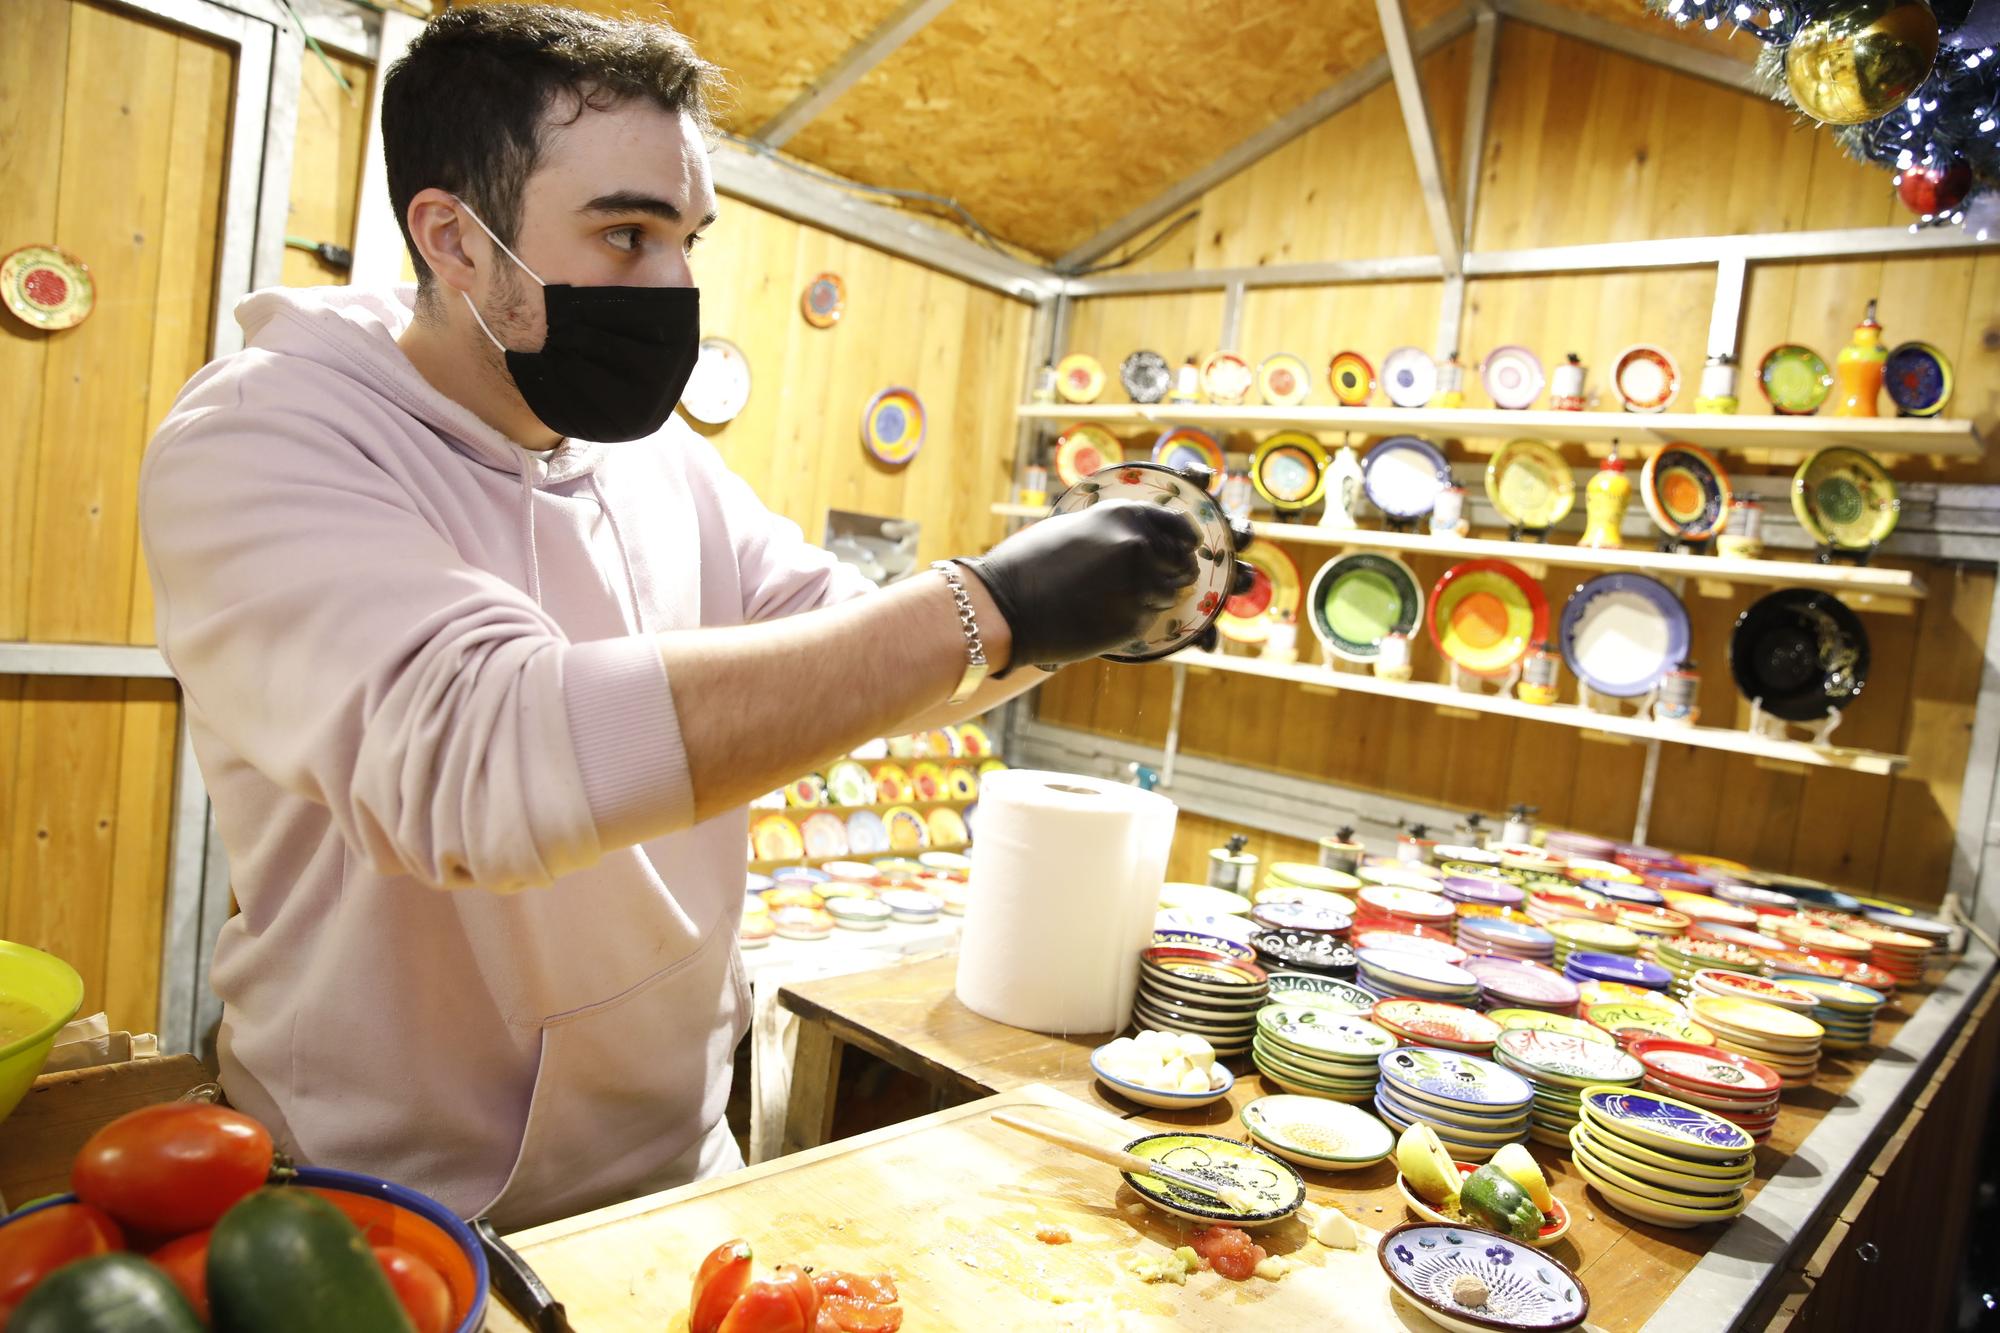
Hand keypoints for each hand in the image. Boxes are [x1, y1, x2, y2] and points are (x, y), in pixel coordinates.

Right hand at [958, 501, 1199, 669]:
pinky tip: (1104, 615)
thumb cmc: (1032, 562)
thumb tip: (1149, 538)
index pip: (1180, 526)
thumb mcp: (1079, 527)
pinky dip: (1134, 618)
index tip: (1188, 548)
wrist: (1006, 605)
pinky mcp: (1133, 623)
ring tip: (1116, 599)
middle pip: (1183, 564)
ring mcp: (1140, 587)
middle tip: (1159, 580)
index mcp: (1127, 516)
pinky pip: (1148, 619)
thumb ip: (1117, 530)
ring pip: (1168, 595)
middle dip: (1174, 572)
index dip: (1186, 539)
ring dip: (1152, 598)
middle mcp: (1140, 547)